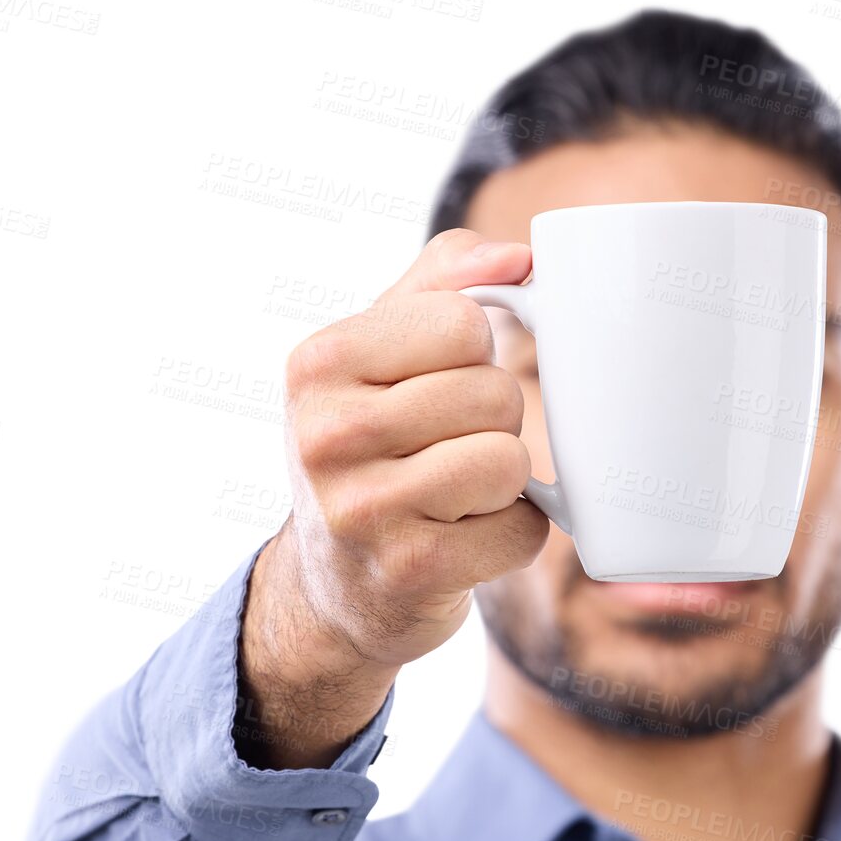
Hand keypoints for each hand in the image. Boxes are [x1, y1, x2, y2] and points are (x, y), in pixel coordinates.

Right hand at [236, 229, 548, 768]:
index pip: (465, 322)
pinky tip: (464, 538)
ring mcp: (364, 510)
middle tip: (446, 448)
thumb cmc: (374, 445)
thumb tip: (521, 259)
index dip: (475, 354)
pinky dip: (512, 535)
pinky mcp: (410, 572)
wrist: (337, 581)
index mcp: (318, 362)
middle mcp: (326, 435)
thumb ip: (445, 280)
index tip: (435, 384)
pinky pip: (522, 531)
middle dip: (493, 422)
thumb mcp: (380, 350)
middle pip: (494, 393)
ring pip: (510, 461)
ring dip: (505, 481)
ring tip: (457, 493)